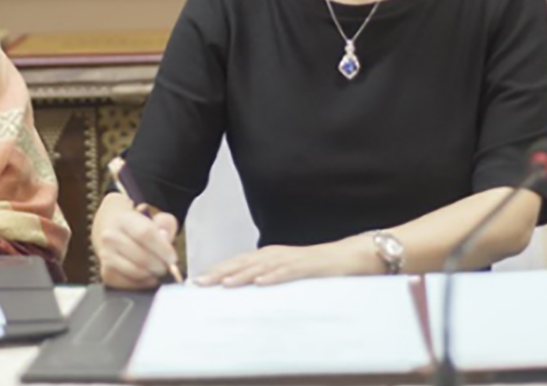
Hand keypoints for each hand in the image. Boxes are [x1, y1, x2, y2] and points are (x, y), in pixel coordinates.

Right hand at [95, 201, 179, 289]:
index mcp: (123, 219)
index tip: (173, 259)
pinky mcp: (106, 273)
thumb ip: (166, 225)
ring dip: (152, 275)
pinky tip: (148, 276)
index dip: (163, 248)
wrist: (114, 233)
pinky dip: (143, 283)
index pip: (145, 234)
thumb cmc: (140, 228)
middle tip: (168, 268)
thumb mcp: (156, 220)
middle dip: (159, 265)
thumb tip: (165, 238)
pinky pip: (129, 283)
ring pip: (135, 272)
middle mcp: (109, 237)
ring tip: (158, 271)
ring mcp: (105, 256)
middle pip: (141, 256)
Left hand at [194, 236, 379, 286]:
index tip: (197, 282)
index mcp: (268, 256)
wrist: (349, 257)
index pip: (237, 263)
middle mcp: (275, 255)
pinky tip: (260, 282)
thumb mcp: (287, 273)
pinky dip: (273, 277)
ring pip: (260, 267)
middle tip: (199, 283)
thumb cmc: (317, 267)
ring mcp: (290, 259)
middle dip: (219, 272)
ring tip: (223, 284)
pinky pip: (287, 272)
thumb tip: (246, 290)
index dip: (216, 270)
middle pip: (242, 263)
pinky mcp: (307, 267)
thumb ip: (268, 278)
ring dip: (240, 275)